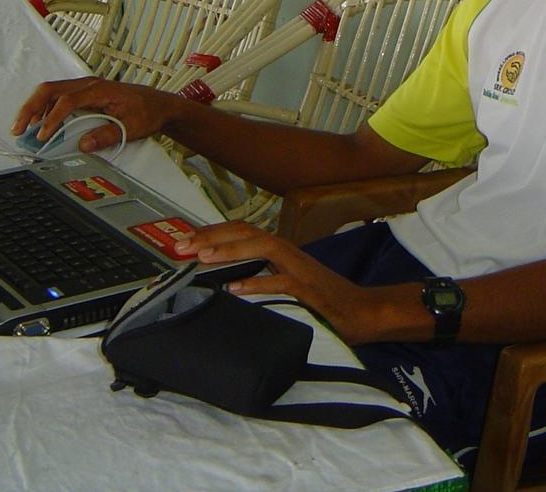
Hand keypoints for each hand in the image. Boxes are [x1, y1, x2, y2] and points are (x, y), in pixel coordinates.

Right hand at [11, 77, 176, 152]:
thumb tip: (83, 144)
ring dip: (35, 107)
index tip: (43, 134)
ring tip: (23, 128)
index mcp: (100, 90)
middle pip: (51, 89)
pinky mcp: (85, 93)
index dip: (52, 118)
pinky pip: (58, 96)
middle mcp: (89, 84)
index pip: (67, 100)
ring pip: (51, 91)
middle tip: (18, 128)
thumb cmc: (148, 112)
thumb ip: (107, 135)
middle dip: (31, 108)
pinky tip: (40, 123)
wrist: (159, 104)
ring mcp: (86, 87)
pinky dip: (44, 108)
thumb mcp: (132, 127)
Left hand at [175, 222, 389, 345]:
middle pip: (247, 232)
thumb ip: (262, 278)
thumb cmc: (324, 302)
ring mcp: (300, 269)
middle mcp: (288, 254)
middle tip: (181, 246)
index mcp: (280, 252)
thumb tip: (225, 282)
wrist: (364, 312)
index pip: (242, 231)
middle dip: (212, 236)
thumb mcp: (287, 285)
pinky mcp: (309, 290)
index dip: (212, 232)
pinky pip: (281, 281)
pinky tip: (235, 288)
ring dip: (231, 250)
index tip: (184, 241)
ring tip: (203, 257)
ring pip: (262, 248)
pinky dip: (257, 282)